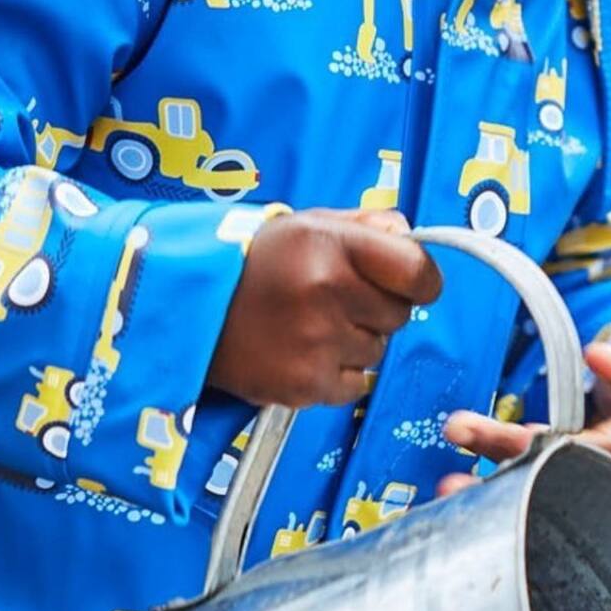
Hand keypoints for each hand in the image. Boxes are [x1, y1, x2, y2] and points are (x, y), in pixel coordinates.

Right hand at [207, 210, 441, 408]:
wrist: (190, 309)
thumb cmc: (253, 264)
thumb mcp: (307, 225)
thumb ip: (365, 226)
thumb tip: (412, 237)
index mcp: (331, 244)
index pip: (418, 271)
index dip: (420, 281)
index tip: (409, 285)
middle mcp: (327, 291)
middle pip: (399, 316)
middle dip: (377, 310)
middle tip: (335, 302)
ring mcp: (317, 341)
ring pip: (377, 352)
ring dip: (354, 343)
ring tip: (310, 326)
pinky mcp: (306, 383)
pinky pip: (354, 385)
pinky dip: (337, 374)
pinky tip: (303, 353)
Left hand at [439, 330, 610, 495]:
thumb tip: (597, 357)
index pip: (574, 452)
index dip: (524, 446)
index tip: (481, 431)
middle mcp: (607, 486)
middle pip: (546, 489)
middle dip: (498, 486)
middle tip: (448, 481)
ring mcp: (586, 501)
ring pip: (533, 506)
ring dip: (487, 502)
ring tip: (444, 493)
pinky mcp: (566, 502)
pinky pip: (527, 505)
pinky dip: (491, 503)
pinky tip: (452, 501)